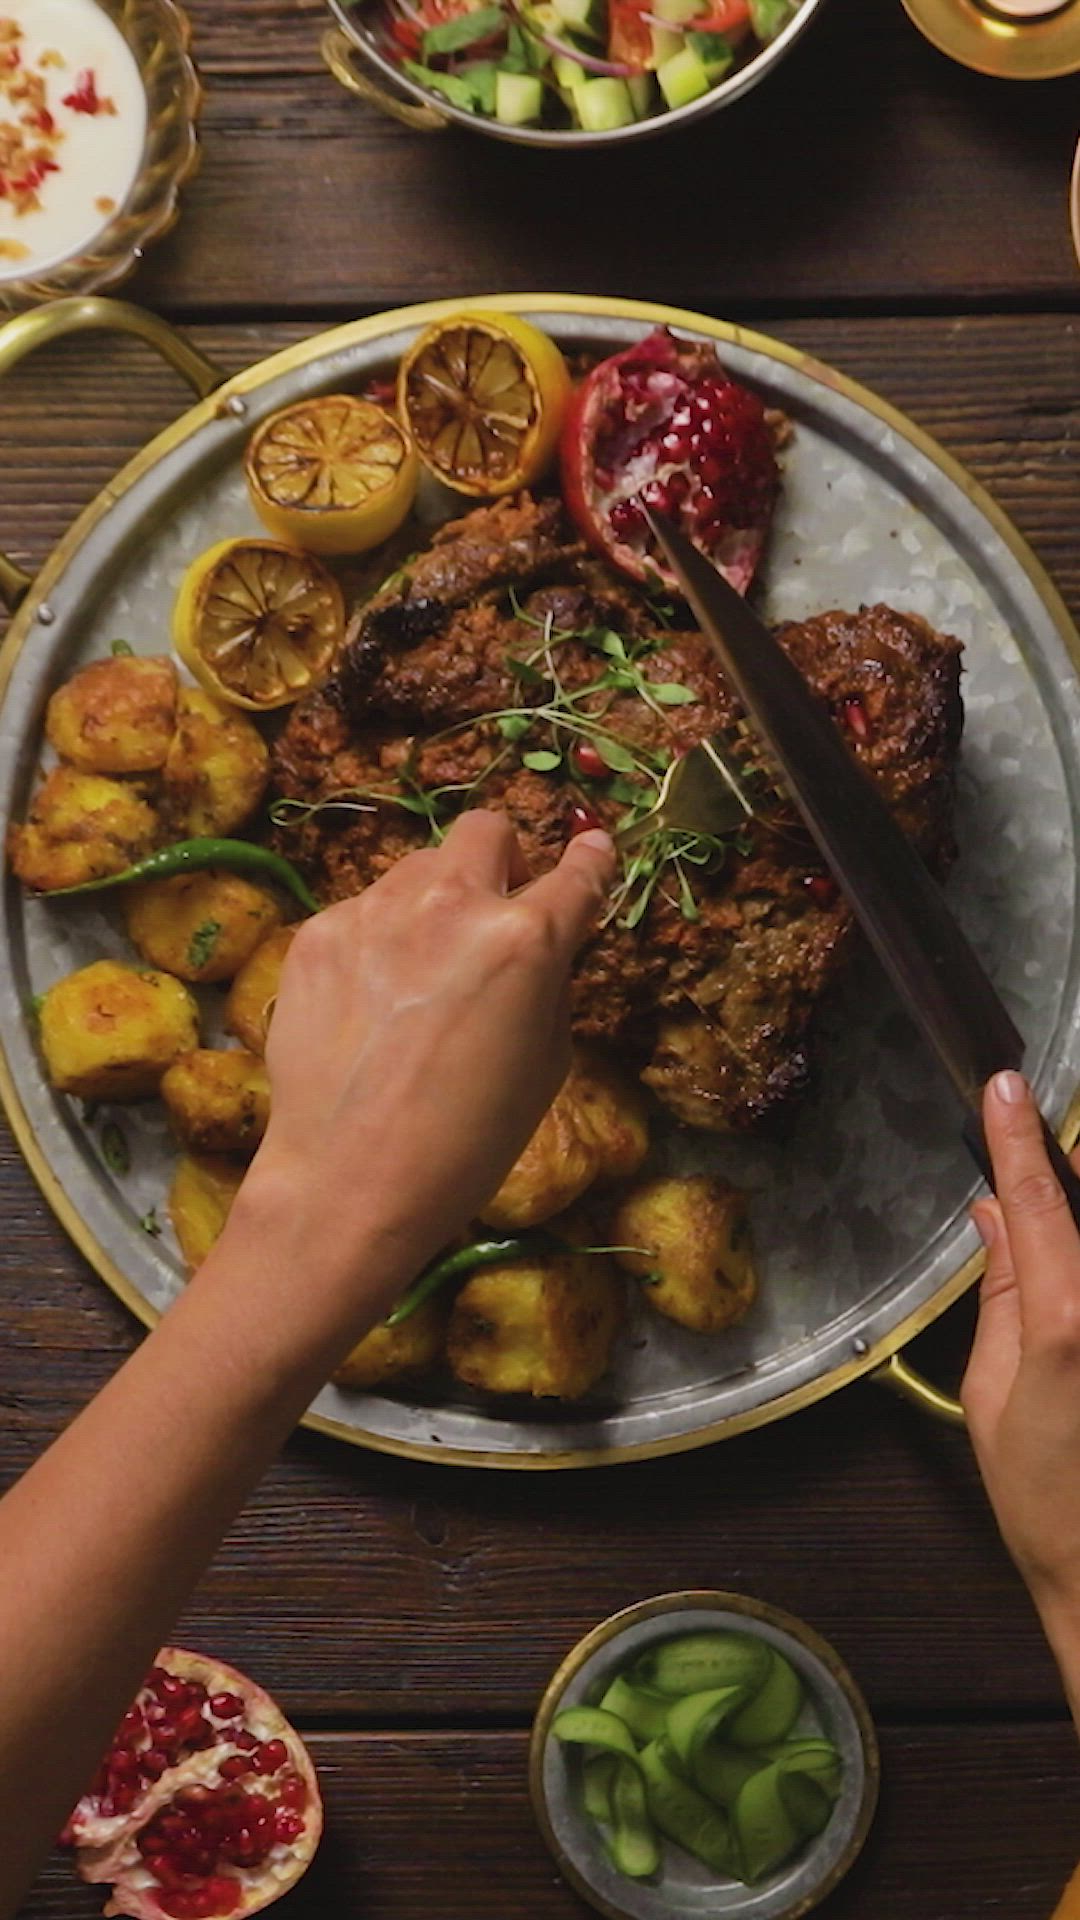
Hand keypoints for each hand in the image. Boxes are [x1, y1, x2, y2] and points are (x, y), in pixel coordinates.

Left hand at [251, 811, 615, 1299]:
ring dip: (436, 900)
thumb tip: (541, 946)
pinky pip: (364, 911)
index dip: (592, 860)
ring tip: (423, 970)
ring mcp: (373, 910)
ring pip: (418, 867)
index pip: (577, 873)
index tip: (594, 850)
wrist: (347, 1181)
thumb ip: (548, 983)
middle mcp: (450, 903)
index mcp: (524, 939)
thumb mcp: (545, 1065)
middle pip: (486, 829)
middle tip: (497, 909)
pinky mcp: (317, 932)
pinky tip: (370, 1003)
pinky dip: (380, 940)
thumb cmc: (467, 1143)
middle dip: (503, 859)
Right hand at [961, 1072, 1079, 1693]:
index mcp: (1068, 1318)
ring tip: (1044, 1206)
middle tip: (1029, 1144)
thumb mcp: (992, 1391)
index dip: (1018, 1137)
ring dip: (1072, 1219)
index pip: (1040, 1200)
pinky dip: (1076, 1263)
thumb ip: (1001, 1293)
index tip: (1004, 1086)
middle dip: (1063, 1172)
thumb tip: (997, 1217)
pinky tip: (1054, 1269)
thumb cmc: (1044, 1499)